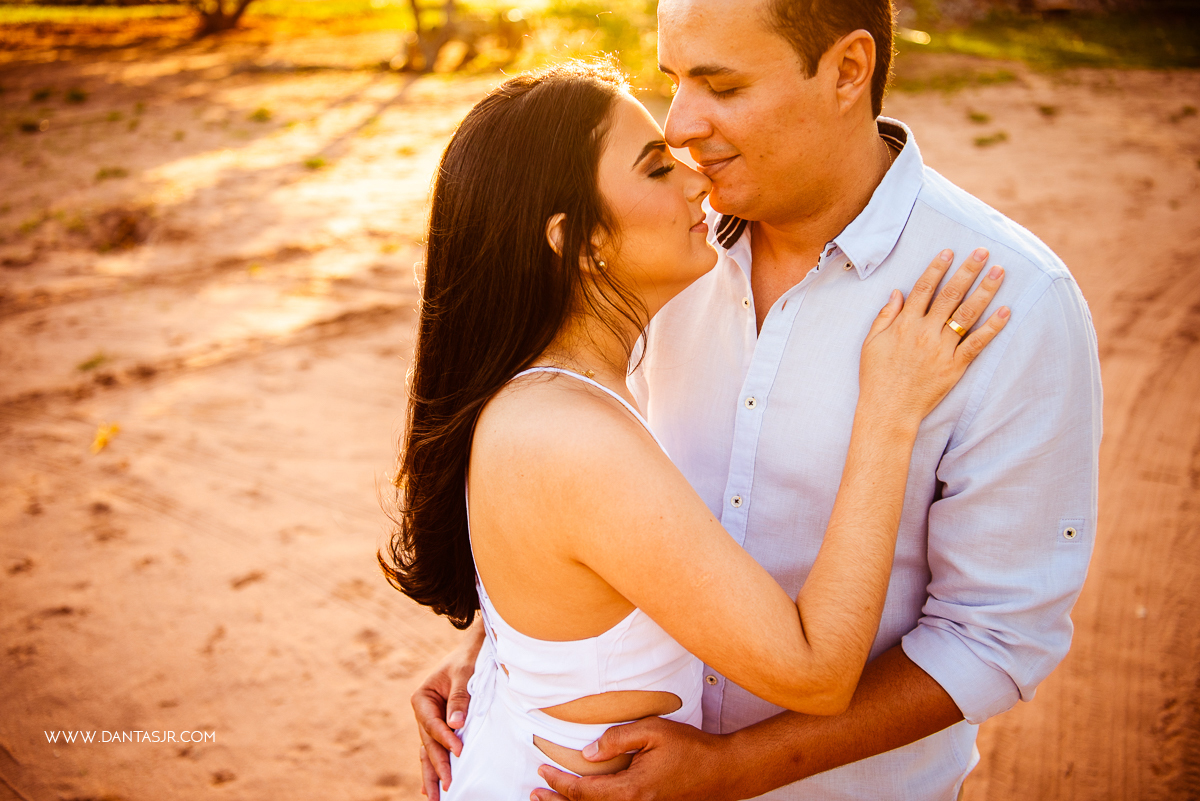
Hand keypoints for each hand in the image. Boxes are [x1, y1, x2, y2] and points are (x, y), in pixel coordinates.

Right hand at [412, 626, 482, 798]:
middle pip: (428, 743)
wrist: (473, 650)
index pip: (432, 724)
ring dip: (432, 773)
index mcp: (422, 698)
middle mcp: (423, 712)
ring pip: (429, 751)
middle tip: (447, 787)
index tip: (459, 750)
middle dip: (437, 766)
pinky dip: (434, 765)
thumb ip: (459, 697)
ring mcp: (431, 721)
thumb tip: (455, 724)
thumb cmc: (468, 659)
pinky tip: (432, 786)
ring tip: (434, 797)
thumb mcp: (464, 673)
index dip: (444, 739)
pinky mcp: (442, 726)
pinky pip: (436, 748)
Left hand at [530, 718, 740, 800]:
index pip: (584, 792)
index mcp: (632, 790)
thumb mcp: (653, 731)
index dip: (560, 783)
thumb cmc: (691, 748)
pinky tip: (585, 799)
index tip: (543, 770)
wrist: (723, 771)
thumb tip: (588, 752)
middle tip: (535, 794)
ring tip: (550, 800)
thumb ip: (618, 739)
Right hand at [860, 247, 1008, 424]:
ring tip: (999, 272)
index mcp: (904, 324)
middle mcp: (924, 333)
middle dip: (967, 271)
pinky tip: (1006, 311)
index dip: (937, 268)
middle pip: (949, 295)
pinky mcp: (954, 367)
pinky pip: (976, 343)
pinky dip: (992, 327)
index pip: (923, 289)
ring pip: (967, 314)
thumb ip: (884, 316)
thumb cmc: (876, 377)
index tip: (949, 251)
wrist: (887, 410)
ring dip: (984, 291)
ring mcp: (941, 349)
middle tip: (983, 251)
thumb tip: (897, 292)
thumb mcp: (871, 343)